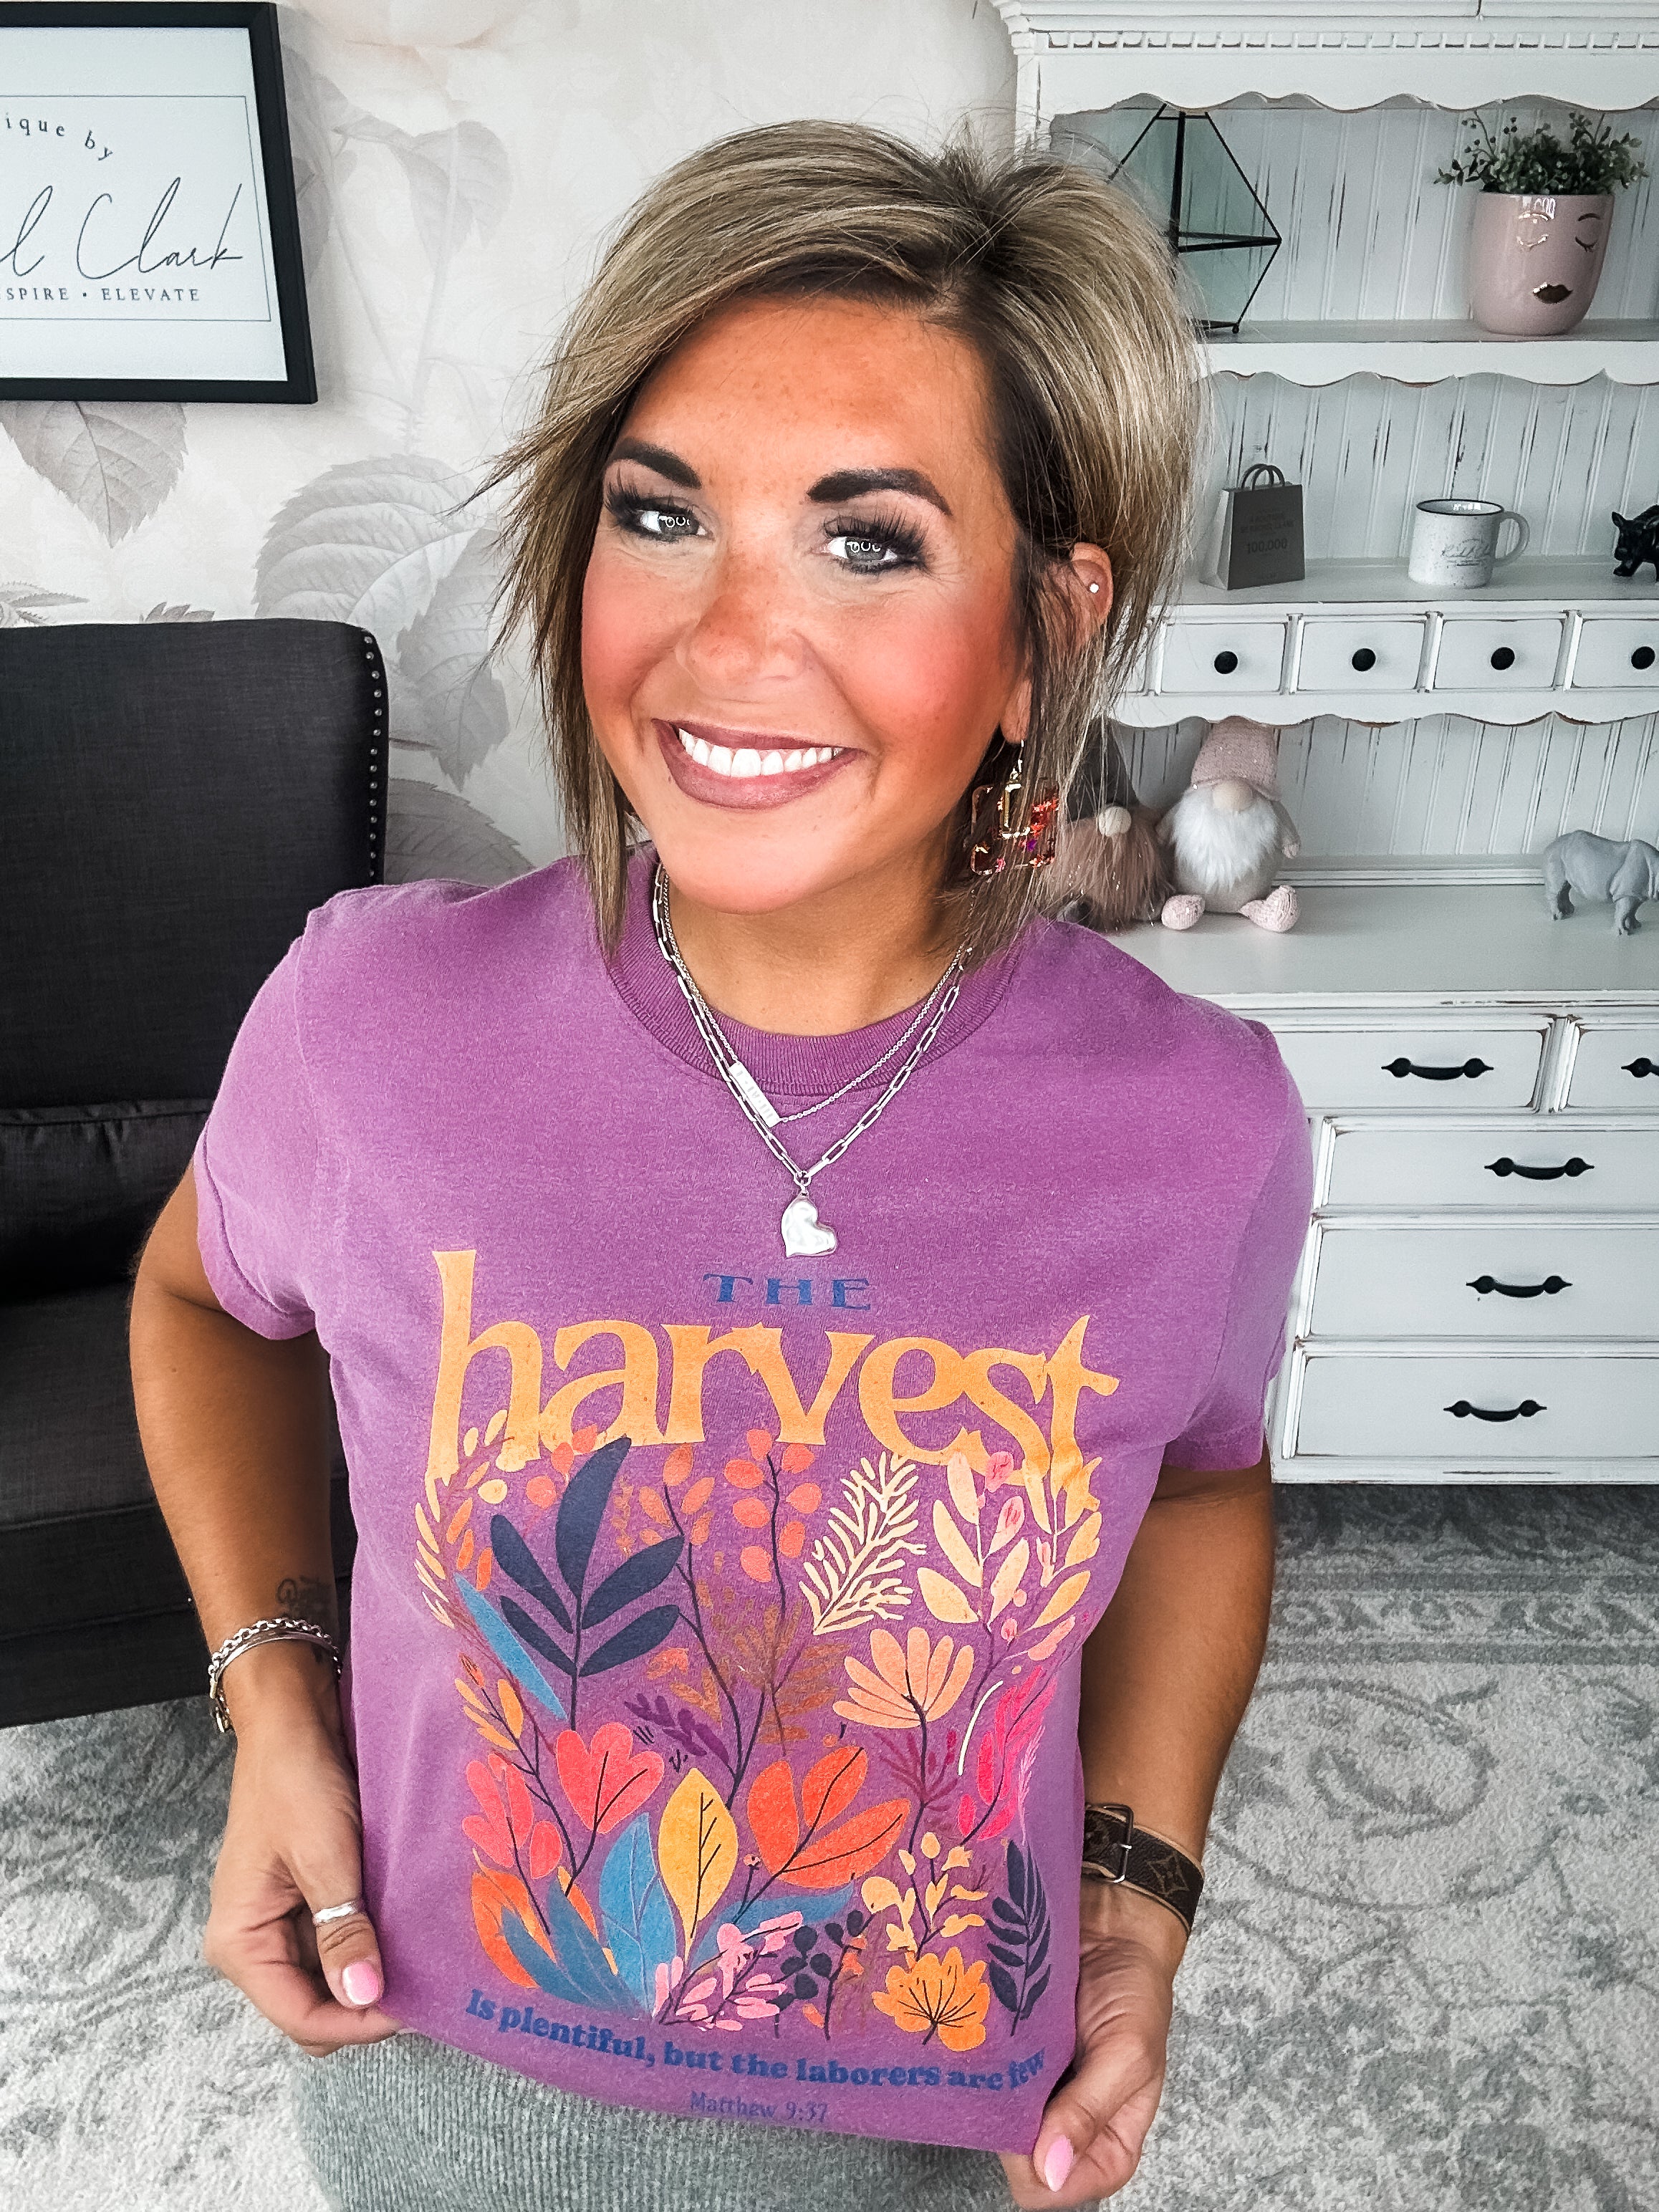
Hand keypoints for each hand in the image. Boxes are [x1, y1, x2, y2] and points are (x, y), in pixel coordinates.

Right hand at [203, 1643, 399, 2055]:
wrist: (293, 1716)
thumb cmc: (296, 1778)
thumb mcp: (323, 1853)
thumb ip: (342, 1928)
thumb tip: (364, 1995)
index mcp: (241, 1943)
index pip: (300, 2017)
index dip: (357, 2023)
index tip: (415, 2006)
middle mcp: (256, 1943)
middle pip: (315, 2008)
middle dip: (367, 2005)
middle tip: (427, 1983)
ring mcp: (283, 1923)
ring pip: (333, 1978)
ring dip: (375, 1973)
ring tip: (427, 1959)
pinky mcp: (310, 1900)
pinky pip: (343, 1942)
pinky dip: (375, 1942)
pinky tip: (410, 1930)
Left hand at [998, 1884, 1184, 2207]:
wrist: (1112, 1922)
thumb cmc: (1135, 1988)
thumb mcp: (1129, 2053)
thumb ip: (1090, 2111)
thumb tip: (1052, 2172)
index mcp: (1106, 2141)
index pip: (1053, 2190)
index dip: (1032, 2163)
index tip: (1027, 2114)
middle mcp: (1063, 2123)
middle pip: (1014, 2155)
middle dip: (1005, 2119)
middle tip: (1009, 2067)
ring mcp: (1031, 2087)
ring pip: (992, 2113)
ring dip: (987, 2083)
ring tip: (992, 2044)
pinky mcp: (1009, 2051)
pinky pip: (979, 2069)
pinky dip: (976, 2053)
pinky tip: (978, 2028)